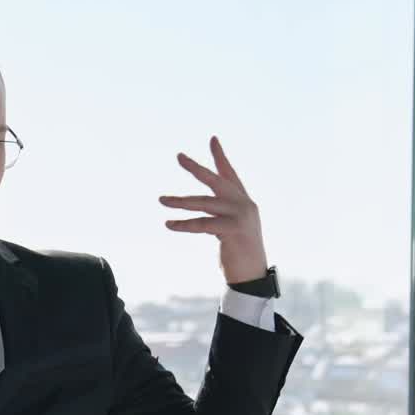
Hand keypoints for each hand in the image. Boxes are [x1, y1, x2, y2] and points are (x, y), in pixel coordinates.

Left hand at [158, 136, 268, 284]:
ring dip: (180, 201)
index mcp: (243, 201)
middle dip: (196, 168)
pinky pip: (203, 224)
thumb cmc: (238, 254)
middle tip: (178, 156)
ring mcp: (241, 215)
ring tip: (161, 200)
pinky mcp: (234, 229)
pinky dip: (185, 224)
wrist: (252, 276)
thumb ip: (220, 214)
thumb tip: (201, 208)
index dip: (220, 157)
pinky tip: (169, 224)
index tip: (212, 138)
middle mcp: (244, 204)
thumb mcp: (230, 229)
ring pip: (204, 203)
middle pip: (216, 180)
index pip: (229, 174)